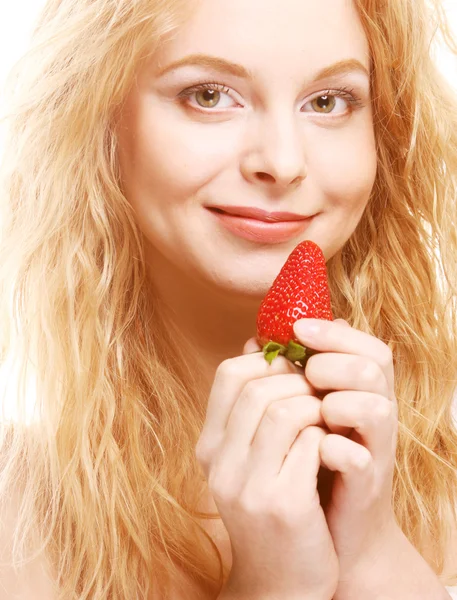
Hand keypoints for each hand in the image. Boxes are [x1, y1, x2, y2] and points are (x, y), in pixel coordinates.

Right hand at [196, 341, 338, 599]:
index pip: (228, 374)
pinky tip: (331, 448)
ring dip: (316, 407)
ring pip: (287, 409)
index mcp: (209, 446)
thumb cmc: (272, 507)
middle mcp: (220, 463)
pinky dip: (327, 436)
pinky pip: (312, 442)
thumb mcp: (249, 458)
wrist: (279, 582)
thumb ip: (251, 408)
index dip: (266, 360)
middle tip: (317, 393)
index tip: (291, 369)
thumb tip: (258, 342)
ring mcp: (249, 485)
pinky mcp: (283, 504)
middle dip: (299, 381)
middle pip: (260, 387)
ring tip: (324, 420)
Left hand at [293, 317, 398, 582]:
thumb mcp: (294, 416)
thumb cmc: (304, 464)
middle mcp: (373, 416)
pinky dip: (333, 448)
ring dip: (337, 400)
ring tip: (313, 410)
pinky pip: (359, 458)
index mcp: (359, 395)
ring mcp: (372, 451)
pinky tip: (314, 447)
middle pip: (375, 364)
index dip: (335, 333)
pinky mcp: (365, 486)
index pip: (366, 346)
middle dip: (333, 360)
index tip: (298, 328)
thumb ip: (281, 378)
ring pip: (376, 404)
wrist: (324, 535)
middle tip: (307, 372)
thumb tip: (255, 339)